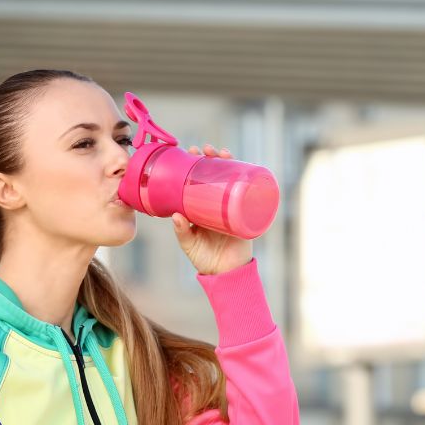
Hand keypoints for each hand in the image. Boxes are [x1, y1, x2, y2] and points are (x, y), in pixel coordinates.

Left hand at [172, 144, 253, 275]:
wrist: (227, 274)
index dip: (195, 165)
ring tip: (222, 154)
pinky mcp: (245, 214)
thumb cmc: (205, 259)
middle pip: (216, 174)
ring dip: (229, 163)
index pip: (198, 179)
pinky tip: (246, 167)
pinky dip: (249, 180)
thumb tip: (175, 215)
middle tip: (204, 150)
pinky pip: (248, 195)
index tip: (189, 152)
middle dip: (211, 158)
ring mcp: (232, 206)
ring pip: (231, 179)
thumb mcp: (190, 244)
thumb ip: (182, 232)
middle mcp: (216, 202)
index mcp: (201, 206)